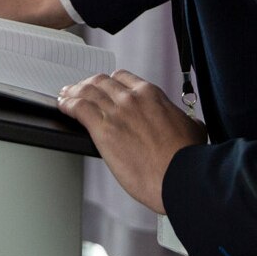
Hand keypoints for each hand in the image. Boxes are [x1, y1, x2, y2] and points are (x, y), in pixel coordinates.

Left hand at [56, 71, 207, 213]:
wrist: (181, 177)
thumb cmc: (187, 159)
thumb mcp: (193, 129)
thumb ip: (185, 120)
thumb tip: (189, 122)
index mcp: (151, 94)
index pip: (121, 78)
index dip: (108, 83)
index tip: (102, 88)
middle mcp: (131, 98)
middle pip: (100, 82)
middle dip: (87, 85)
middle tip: (78, 90)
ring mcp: (116, 112)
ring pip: (86, 92)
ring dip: (73, 92)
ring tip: (65, 96)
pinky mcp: (103, 129)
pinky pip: (78, 108)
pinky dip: (67, 104)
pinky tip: (63, 106)